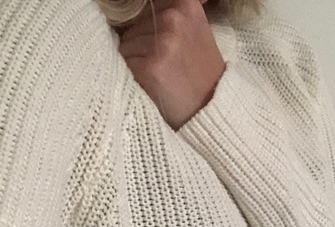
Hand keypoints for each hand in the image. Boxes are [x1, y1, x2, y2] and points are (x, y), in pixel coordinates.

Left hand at [117, 0, 225, 130]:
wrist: (210, 108)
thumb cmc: (199, 72)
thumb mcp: (193, 30)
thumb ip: (169, 14)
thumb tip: (135, 11)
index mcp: (185, 3)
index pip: (143, 5)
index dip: (145, 26)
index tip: (157, 41)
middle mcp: (173, 17)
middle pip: (132, 25)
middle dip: (140, 44)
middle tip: (164, 63)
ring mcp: (162, 42)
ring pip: (126, 45)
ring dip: (136, 61)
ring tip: (159, 74)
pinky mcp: (149, 66)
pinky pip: (125, 64)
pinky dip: (134, 76)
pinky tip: (153, 84)